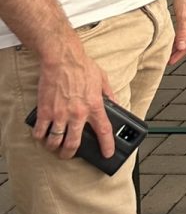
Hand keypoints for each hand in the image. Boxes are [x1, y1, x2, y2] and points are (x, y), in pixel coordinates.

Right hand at [33, 37, 115, 161]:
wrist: (63, 59)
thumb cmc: (83, 66)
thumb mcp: (103, 79)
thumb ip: (109, 94)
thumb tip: (116, 104)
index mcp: (94, 106)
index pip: (104, 131)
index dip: (107, 145)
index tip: (107, 154)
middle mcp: (77, 113)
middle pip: (73, 143)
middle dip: (70, 154)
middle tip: (68, 154)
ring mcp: (60, 114)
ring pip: (55, 142)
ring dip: (54, 147)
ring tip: (54, 146)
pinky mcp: (45, 111)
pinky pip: (40, 132)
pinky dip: (40, 137)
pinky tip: (42, 135)